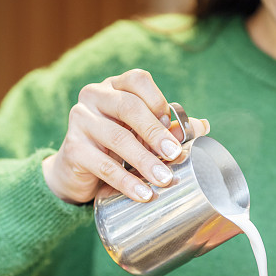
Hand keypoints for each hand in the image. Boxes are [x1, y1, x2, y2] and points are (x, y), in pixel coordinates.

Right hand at [42, 69, 209, 203]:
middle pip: (129, 107)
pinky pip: (103, 166)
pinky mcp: (72, 149)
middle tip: (175, 154)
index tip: (171, 124)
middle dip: (156, 133)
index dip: (157, 101)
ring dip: (145, 161)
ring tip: (164, 179)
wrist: (75, 171)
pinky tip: (143, 194)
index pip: (137, 80)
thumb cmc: (113, 147)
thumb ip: (167, 128)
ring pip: (118, 138)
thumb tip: (203, 127)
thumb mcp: (140, 134)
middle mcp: (93, 97)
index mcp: (113, 86)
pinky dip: (126, 182)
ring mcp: (80, 121)